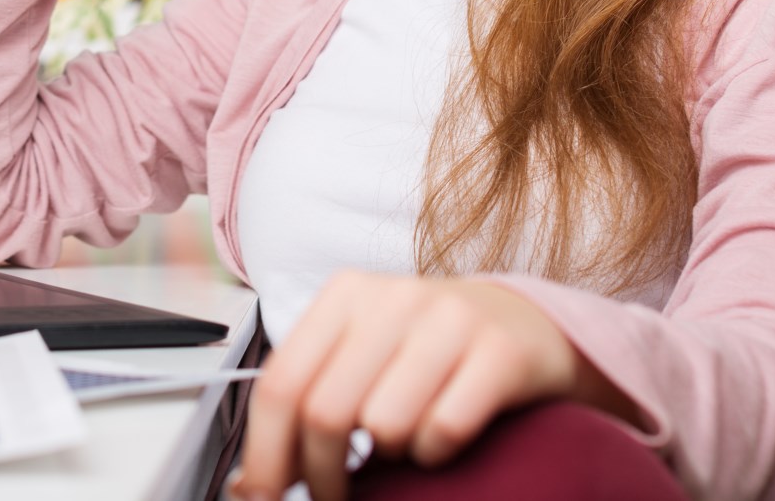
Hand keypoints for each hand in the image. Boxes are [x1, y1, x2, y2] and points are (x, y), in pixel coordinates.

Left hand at [232, 273, 606, 500]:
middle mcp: (393, 297)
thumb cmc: (428, 349)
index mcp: (345, 294)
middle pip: (325, 412)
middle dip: (322, 474)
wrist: (526, 323)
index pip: (281, 383)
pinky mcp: (500, 352)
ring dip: (390, 456)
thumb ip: (308, 398)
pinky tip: (443, 437)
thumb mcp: (362, 352)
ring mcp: (449, 320)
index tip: (263, 494)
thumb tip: (248, 483)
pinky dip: (435, 454)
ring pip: (384, 426)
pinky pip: (443, 431)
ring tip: (405, 440)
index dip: (266, 453)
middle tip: (335, 494)